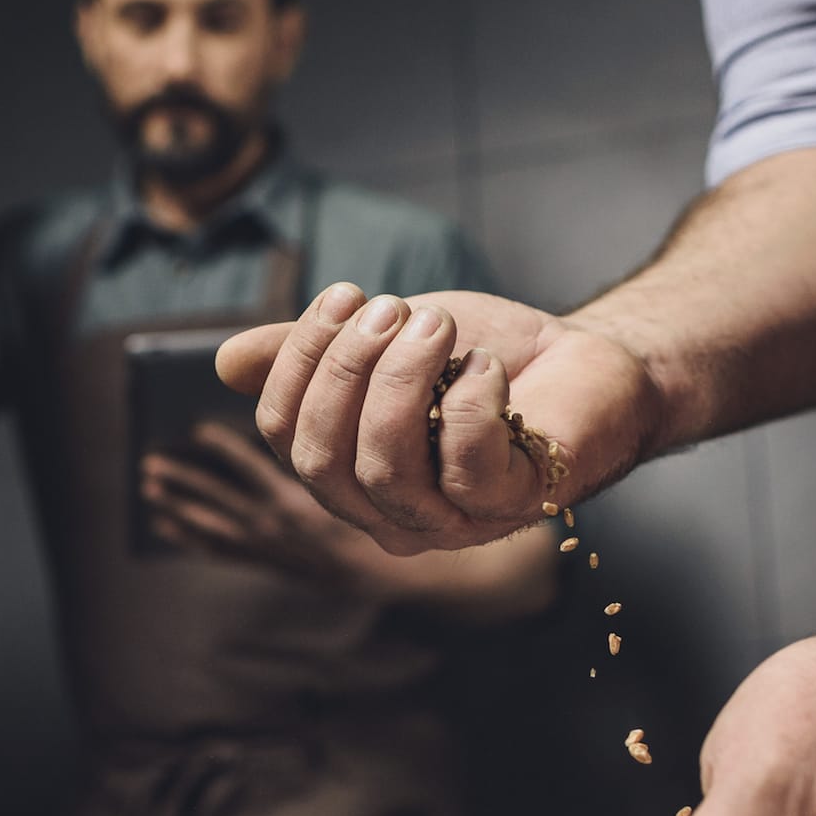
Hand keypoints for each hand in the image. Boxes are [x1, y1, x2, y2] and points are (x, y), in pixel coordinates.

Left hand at [141, 421, 380, 588]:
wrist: (370, 570)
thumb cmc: (363, 516)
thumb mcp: (345, 478)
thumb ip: (309, 453)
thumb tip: (280, 420)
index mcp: (293, 501)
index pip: (248, 467)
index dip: (221, 447)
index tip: (197, 430)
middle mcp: (272, 525)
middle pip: (216, 498)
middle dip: (181, 480)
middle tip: (150, 463)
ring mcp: (263, 546)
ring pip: (209, 525)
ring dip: (176, 507)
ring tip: (149, 490)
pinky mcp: (261, 561)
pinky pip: (217, 551)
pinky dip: (188, 537)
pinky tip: (164, 525)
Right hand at [214, 284, 664, 555]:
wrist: (589, 364)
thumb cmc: (485, 358)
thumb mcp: (387, 342)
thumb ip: (311, 352)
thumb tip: (225, 363)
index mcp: (351, 478)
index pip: (286, 436)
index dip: (299, 361)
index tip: (345, 294)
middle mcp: (392, 515)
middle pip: (322, 460)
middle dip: (345, 368)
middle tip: (397, 306)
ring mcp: (452, 521)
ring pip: (384, 467)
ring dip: (402, 379)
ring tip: (437, 324)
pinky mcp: (513, 506)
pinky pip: (465, 464)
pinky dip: (470, 401)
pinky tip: (489, 368)